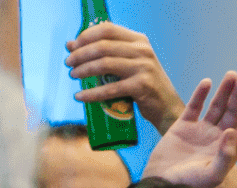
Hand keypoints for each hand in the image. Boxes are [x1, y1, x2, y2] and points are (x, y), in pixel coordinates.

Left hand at [67, 22, 185, 129]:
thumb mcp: (130, 63)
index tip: (72, 46)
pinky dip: (92, 93)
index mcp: (139, 41)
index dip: (86, 36)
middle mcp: (143, 51)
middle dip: (80, 54)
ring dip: (83, 70)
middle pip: (102, 46)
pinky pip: (111, 88)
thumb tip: (70, 45)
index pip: (107, 30)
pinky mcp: (142, 86)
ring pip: (105, 64)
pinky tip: (80, 96)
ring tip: (73, 75)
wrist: (167, 108)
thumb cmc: (144, 85)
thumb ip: (106, 53)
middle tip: (68, 62)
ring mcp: (144, 68)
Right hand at [142, 73, 236, 187]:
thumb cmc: (189, 184)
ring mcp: (202, 131)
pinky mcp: (183, 126)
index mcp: (229, 150)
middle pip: (234, 113)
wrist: (160, 183)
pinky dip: (201, 94)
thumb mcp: (212, 175)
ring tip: (232, 75)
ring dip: (224, 92)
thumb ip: (225, 156)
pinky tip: (208, 82)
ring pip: (217, 107)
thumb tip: (232, 132)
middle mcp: (218, 138)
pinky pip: (195, 106)